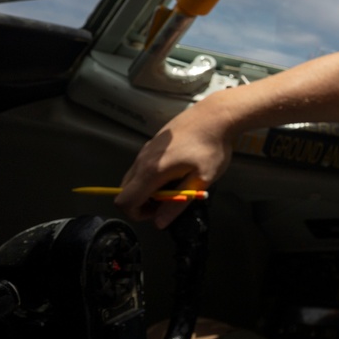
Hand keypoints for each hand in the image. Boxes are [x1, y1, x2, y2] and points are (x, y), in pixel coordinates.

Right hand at [116, 94, 234, 228]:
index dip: (137, 214)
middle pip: (125, 191)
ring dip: (147, 189)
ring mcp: (145, 150)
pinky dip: (150, 176)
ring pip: (133, 178)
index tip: (160, 211)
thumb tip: (159, 223)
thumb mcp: (201, 180)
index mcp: (151, 171)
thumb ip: (178, 203)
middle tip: (168, 200)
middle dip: (142, 203)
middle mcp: (142, 160)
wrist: (214, 115)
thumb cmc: (211, 148)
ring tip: (175, 184)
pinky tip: (175, 170)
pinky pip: (141, 166)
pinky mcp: (152, 143)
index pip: (124, 201)